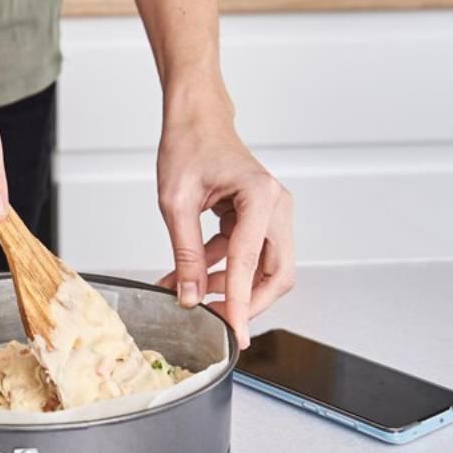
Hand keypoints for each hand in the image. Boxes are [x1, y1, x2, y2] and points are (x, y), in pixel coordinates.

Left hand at [155, 107, 293, 348]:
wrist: (195, 119)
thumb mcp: (176, 203)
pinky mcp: (260, 218)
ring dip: (228, 286)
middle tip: (214, 322)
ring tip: (186, 292)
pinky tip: (191, 276)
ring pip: (263, 269)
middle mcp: (276, 205)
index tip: (233, 334)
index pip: (251, 263)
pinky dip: (223, 270)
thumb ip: (185, 254)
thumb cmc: (188, 145)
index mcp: (260, 196)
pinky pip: (248, 255)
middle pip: (275, 273)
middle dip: (245, 302)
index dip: (239, 303)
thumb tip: (190, 296)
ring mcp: (272, 212)